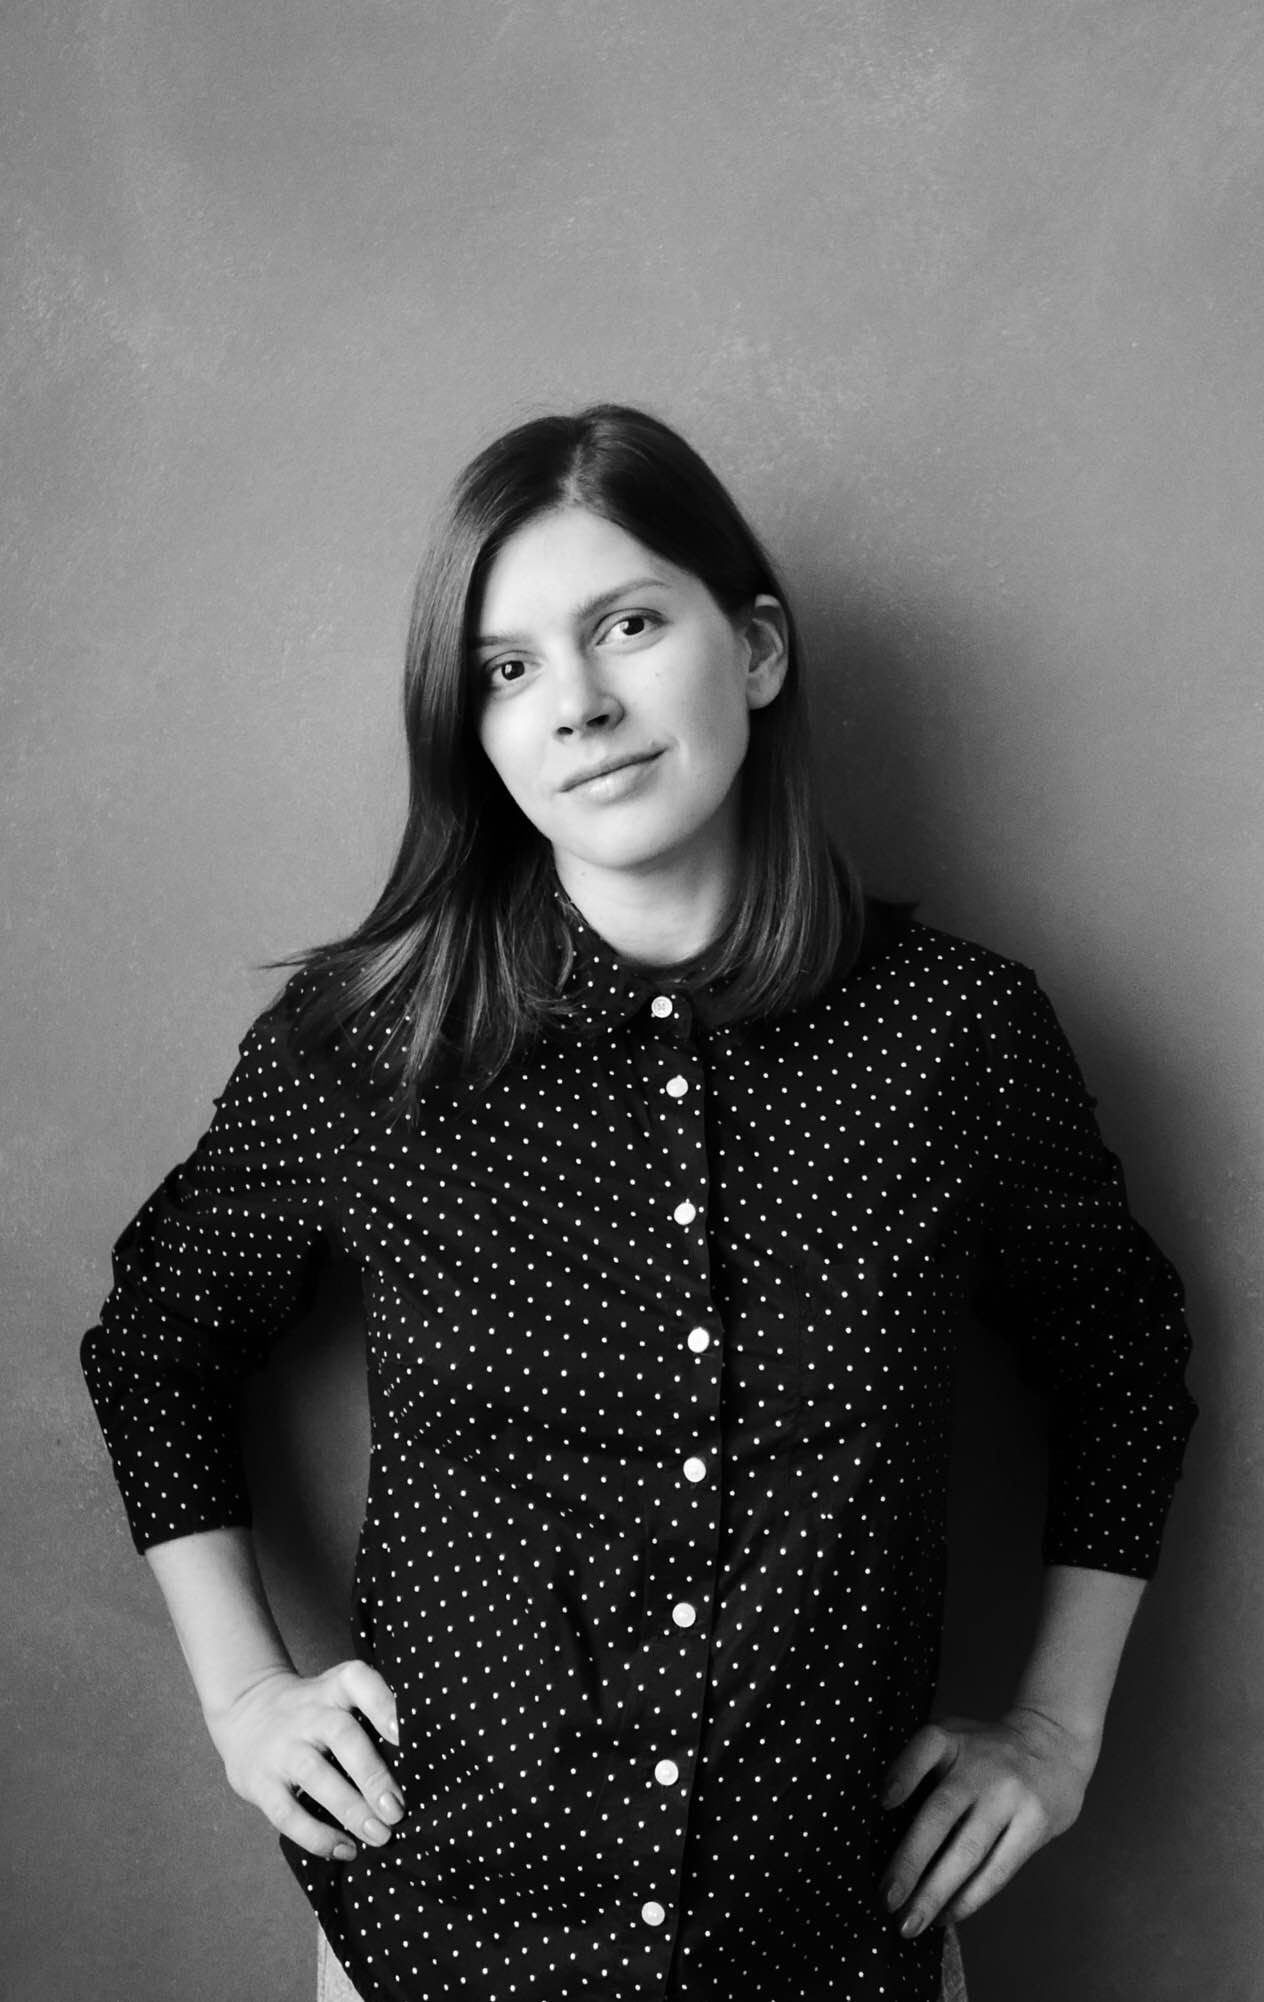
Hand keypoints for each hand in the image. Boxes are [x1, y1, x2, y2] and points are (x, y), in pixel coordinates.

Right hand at [205, 1659, 403, 1861]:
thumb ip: (369, 1718)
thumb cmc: (311, 1712)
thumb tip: (421, 1766)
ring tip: (380, 1835)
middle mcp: (307, 1713)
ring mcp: (282, 1747)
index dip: (383, 1704)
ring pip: (316, 1775)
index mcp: (332, 1688)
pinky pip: (287, 1813)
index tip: (404, 1733)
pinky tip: (345, 1849)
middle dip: (372, 1774)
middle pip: (341, 1735)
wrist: (244, 1711)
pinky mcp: (260, 1782)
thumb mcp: (335, 1696)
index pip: (358, 1681)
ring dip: (350, 1809)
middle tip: (397, 1809)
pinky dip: (317, 1836)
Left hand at [878, 1706, 1098, 1937]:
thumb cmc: (985, 1753)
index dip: (902, 1773)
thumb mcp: (953, 1739)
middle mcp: (980, 1766)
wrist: (1054, 1745)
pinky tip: (946, 1915)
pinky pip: (998, 1870)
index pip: (923, 1749)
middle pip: (940, 1814)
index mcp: (951, 1739)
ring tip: (910, 1922)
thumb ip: (921, 1769)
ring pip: (968, 1851)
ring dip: (936, 1893)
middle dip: (910, 1862)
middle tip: (886, 1899)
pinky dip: (969, 1898)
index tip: (883, 1801)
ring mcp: (1010, 1796)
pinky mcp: (1034, 1824)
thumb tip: (882, 1828)